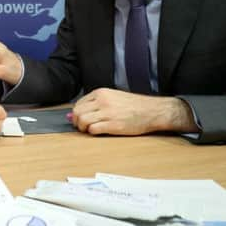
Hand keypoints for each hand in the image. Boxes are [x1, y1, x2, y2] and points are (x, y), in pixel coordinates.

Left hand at [71, 88, 198, 135]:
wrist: (151, 111)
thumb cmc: (133, 105)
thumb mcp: (112, 97)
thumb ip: (94, 104)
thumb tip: (73, 114)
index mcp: (101, 93)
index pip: (78, 103)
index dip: (77, 113)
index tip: (80, 119)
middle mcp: (102, 101)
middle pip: (77, 112)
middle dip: (77, 121)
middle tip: (82, 127)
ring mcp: (107, 113)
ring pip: (83, 121)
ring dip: (83, 128)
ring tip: (89, 130)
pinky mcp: (113, 125)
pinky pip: (93, 130)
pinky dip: (92, 132)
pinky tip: (98, 132)